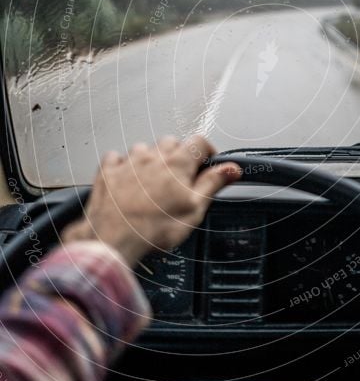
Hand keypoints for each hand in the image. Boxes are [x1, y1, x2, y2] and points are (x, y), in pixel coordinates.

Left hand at [61, 135, 240, 265]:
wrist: (113, 239)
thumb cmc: (156, 227)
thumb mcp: (194, 209)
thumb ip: (213, 183)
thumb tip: (232, 169)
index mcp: (178, 163)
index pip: (199, 142)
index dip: (207, 151)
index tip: (208, 165)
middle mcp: (153, 155)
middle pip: (172, 142)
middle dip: (180, 155)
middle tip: (181, 178)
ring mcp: (128, 161)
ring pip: (145, 149)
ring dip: (152, 159)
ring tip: (153, 182)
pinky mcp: (108, 171)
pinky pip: (117, 157)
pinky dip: (124, 165)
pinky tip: (127, 180)